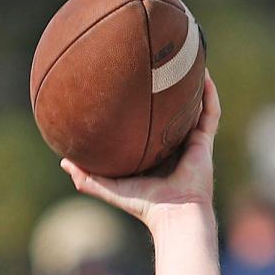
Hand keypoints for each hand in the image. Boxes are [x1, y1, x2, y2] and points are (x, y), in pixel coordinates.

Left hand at [60, 71, 220, 231]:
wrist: (173, 213)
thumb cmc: (143, 205)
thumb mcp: (109, 188)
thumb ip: (87, 177)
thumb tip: (63, 162)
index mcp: (154, 156)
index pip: (149, 129)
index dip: (142, 112)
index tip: (129, 90)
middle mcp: (173, 147)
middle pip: (171, 114)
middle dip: (168, 93)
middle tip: (159, 68)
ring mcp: (191, 143)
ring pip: (194, 108)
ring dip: (192, 86)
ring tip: (186, 61)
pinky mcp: (205, 142)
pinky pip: (210, 112)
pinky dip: (209, 94)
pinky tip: (204, 74)